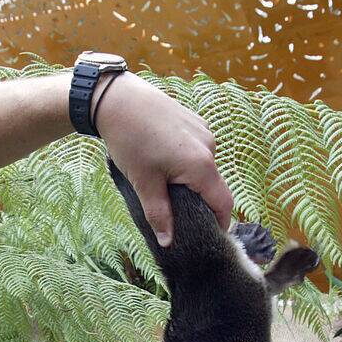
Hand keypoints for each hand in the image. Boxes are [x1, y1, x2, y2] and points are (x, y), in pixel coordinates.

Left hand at [94, 72, 233, 246]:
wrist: (117, 99)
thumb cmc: (130, 140)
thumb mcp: (144, 183)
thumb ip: (159, 215)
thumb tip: (167, 242)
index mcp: (201, 165)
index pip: (223, 203)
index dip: (220, 224)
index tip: (210, 237)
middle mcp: (209, 147)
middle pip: (213, 185)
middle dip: (200, 202)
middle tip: (178, 213)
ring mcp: (203, 131)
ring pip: (204, 167)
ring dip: (191, 180)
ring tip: (163, 183)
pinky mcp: (194, 121)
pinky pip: (197, 150)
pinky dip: (186, 162)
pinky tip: (162, 160)